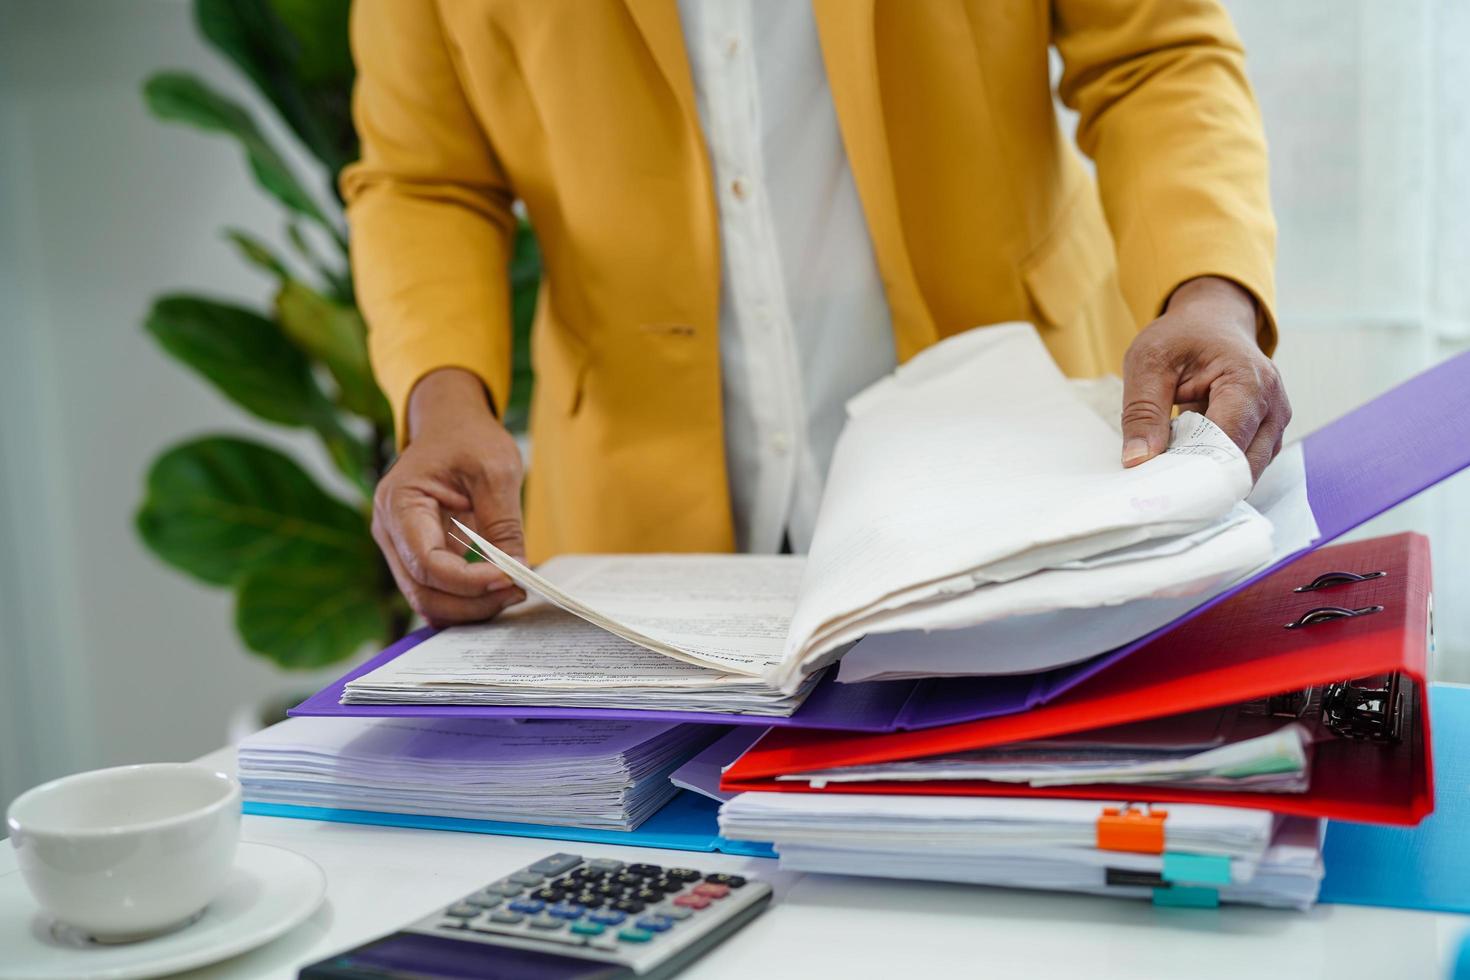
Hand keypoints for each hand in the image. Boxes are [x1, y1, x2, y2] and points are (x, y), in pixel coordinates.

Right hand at [371, 368, 527, 626]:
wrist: (450, 424)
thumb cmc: (468, 438)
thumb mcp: (496, 470)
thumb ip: (503, 523)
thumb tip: (516, 571)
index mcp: (399, 503)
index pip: (427, 562)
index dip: (468, 581)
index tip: (509, 578)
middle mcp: (390, 531)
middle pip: (422, 591)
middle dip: (471, 602)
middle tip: (516, 591)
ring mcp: (400, 547)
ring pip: (427, 599)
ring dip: (469, 607)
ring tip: (511, 591)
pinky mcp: (418, 555)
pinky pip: (437, 590)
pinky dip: (465, 600)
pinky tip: (496, 589)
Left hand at [1120, 276, 1290, 480]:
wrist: (1212, 321)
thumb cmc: (1183, 336)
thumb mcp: (1148, 362)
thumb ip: (1142, 412)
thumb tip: (1137, 460)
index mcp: (1249, 382)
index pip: (1225, 444)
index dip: (1192, 469)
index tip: (1157, 485)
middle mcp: (1273, 406)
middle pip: (1240, 465)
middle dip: (1200, 479)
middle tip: (1158, 486)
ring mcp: (1275, 422)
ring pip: (1243, 471)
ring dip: (1208, 476)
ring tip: (1170, 470)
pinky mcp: (1267, 434)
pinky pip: (1242, 464)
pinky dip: (1214, 469)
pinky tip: (1186, 462)